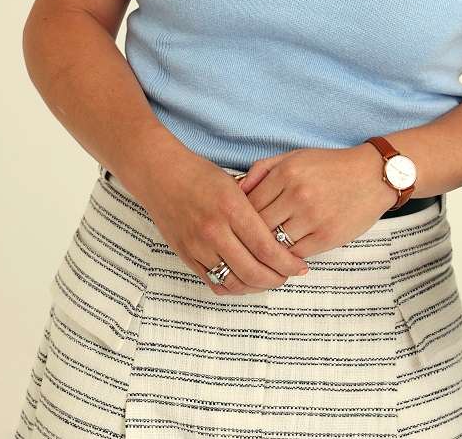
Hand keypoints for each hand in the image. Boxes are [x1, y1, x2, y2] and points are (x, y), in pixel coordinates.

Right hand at [134, 144, 310, 296]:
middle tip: (288, 275)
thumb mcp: (234, 183)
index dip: (287, 262)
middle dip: (277, 278)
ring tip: (270, 278)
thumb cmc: (201, 174)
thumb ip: (255, 208)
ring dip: (257, 286)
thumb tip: (282, 231)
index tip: (300, 266)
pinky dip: (234, 287)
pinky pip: (214, 283)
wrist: (161, 175)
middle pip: (253, 271)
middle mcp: (214, 230)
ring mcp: (198, 246)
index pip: (266, 247)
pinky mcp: (186, 256)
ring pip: (234, 282)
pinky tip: (246, 280)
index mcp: (231, 208)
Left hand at [236, 144, 398, 265]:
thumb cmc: (330, 166)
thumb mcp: (294, 157)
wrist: (372, 175)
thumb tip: (236, 190)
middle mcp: (297, 194)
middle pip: (258, 226)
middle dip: (250, 236)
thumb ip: (263, 170)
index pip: (249, 204)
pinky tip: (286, 253)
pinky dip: (288, 256)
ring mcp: (312, 217)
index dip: (240, 218)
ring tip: (264, 250)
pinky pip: (296, 254)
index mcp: (286, 173)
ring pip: (275, 243)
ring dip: (268, 249)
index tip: (239, 224)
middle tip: (246, 242)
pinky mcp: (326, 236)